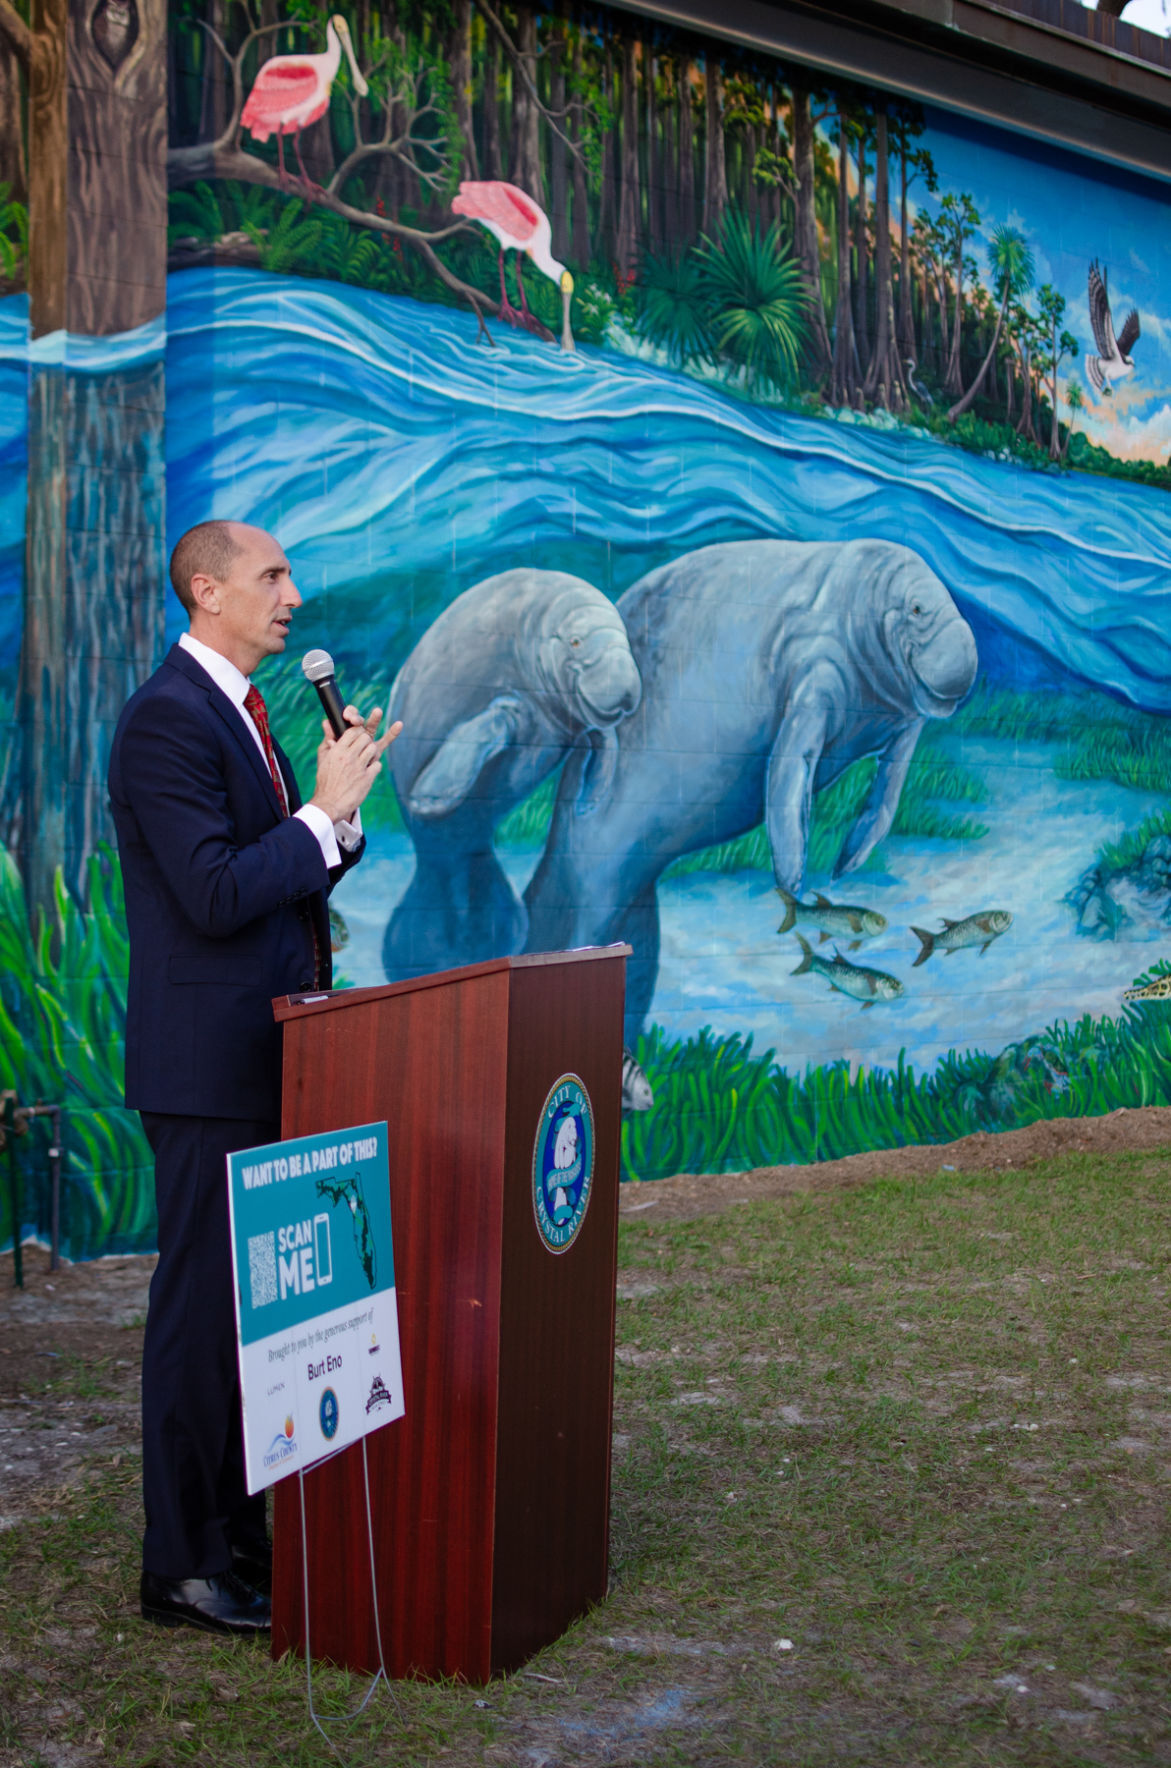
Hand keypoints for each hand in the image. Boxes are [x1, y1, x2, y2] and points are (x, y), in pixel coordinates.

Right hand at [309, 705, 402, 823]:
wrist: (329, 804)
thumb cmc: (325, 781)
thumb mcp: (323, 759)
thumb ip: (327, 739)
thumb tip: (327, 722)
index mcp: (337, 751)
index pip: (353, 731)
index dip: (358, 731)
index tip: (358, 736)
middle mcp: (348, 757)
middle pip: (366, 737)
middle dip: (366, 741)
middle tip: (363, 748)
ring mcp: (358, 768)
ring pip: (374, 749)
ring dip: (372, 753)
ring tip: (366, 759)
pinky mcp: (367, 779)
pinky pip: (377, 765)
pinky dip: (374, 767)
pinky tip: (368, 771)